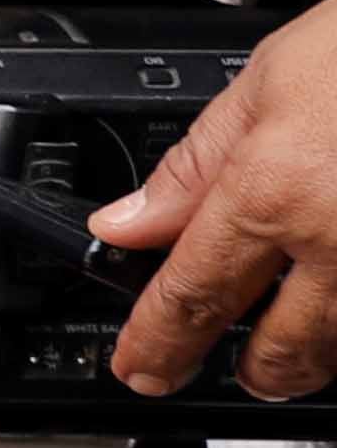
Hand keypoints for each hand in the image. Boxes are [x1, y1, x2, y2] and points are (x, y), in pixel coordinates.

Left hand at [102, 3, 336, 396]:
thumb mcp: (269, 78)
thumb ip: (197, 165)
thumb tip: (130, 224)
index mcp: (277, 191)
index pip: (194, 294)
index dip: (158, 343)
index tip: (142, 369)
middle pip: (287, 347)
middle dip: (257, 370)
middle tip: (239, 368)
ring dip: (322, 353)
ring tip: (300, 349)